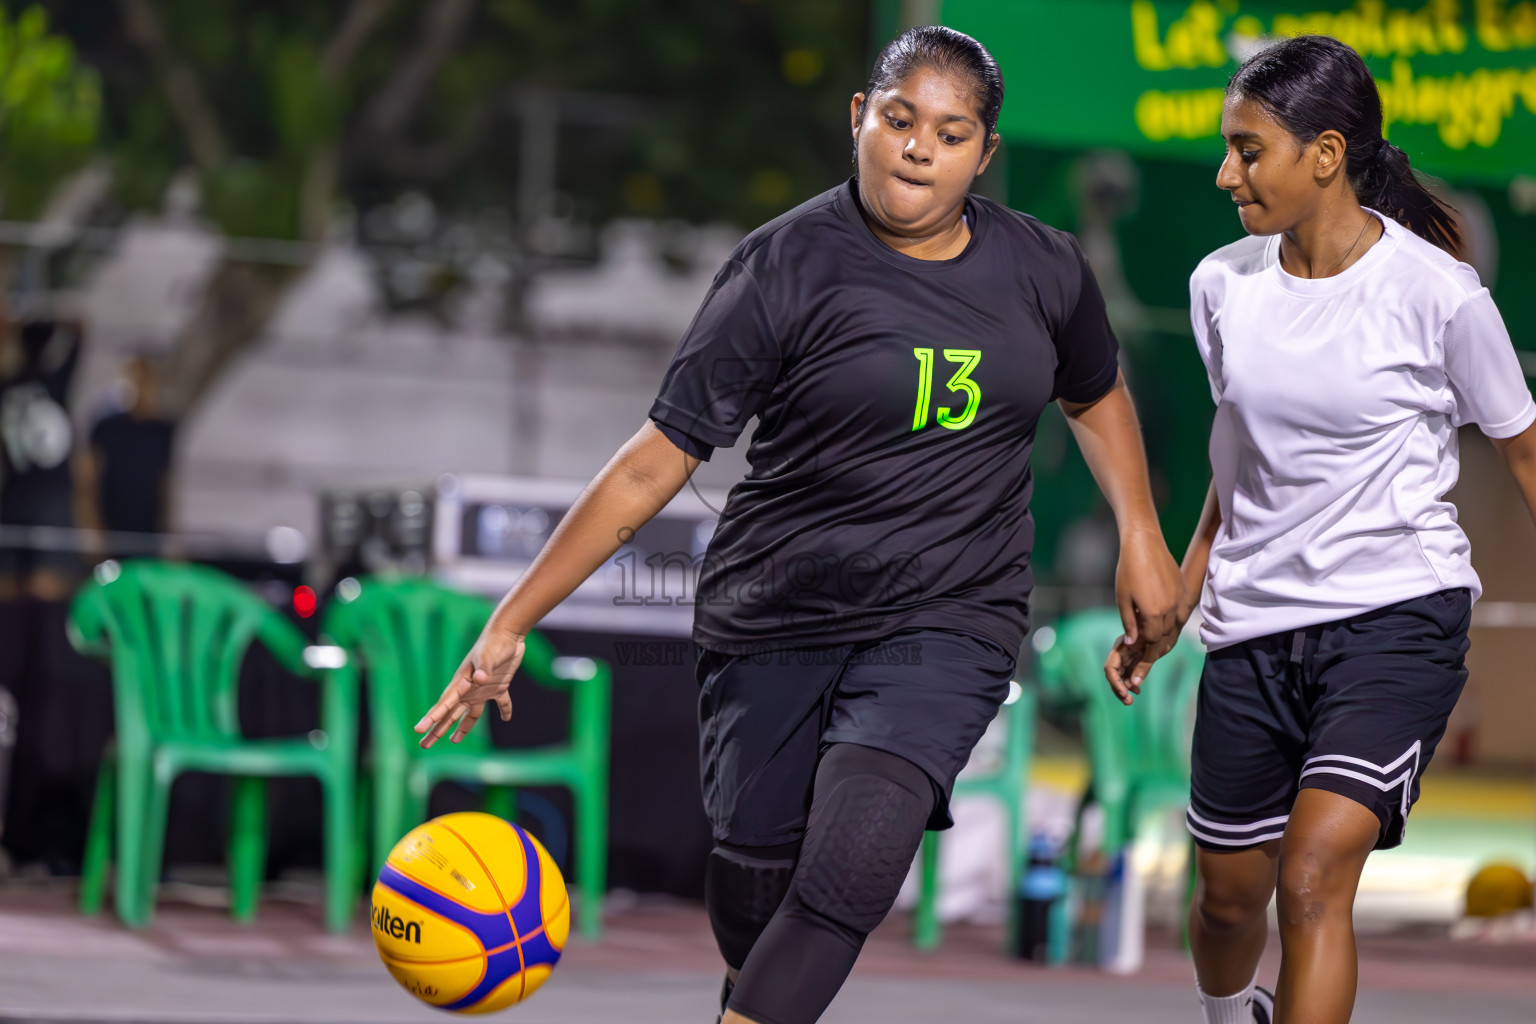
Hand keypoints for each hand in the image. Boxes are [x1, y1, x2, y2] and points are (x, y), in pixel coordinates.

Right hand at [415, 626, 524, 747]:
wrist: (508, 632)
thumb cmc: (494, 643)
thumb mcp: (487, 656)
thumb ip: (483, 668)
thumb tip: (479, 679)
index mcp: (462, 682)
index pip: (444, 704)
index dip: (432, 717)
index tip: (418, 730)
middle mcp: (469, 688)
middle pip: (450, 713)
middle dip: (437, 729)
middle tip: (424, 745)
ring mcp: (483, 688)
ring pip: (469, 713)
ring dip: (462, 727)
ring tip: (453, 741)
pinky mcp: (499, 686)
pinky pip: (501, 703)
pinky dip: (504, 710)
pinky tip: (506, 718)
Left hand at [1104, 528, 1182, 705]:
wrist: (1145, 544)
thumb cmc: (1128, 570)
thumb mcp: (1123, 598)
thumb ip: (1129, 623)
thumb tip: (1133, 643)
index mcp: (1154, 613)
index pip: (1150, 641)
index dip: (1143, 654)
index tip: (1136, 665)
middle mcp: (1171, 609)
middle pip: (1164, 638)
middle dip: (1154, 652)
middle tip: (1145, 665)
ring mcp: (1180, 600)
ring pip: (1175, 628)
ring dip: (1165, 639)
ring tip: (1155, 649)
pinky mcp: (1185, 592)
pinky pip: (1182, 615)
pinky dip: (1174, 624)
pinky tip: (1166, 628)